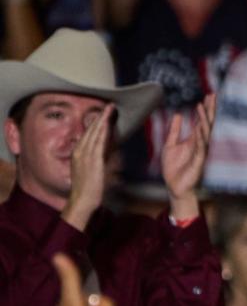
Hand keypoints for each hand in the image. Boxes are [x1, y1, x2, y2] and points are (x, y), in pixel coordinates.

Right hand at [62, 103, 114, 230]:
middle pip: (90, 130)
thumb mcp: (92, 168)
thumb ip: (99, 158)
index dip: (96, 122)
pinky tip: (107, 124)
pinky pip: (98, 143)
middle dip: (100, 117)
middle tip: (109, 105)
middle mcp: (80, 151)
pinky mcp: (92, 161)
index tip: (103, 112)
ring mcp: (85, 156)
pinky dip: (102, 132)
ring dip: (102, 120)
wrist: (82, 200)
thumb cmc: (89, 187)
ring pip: (94, 133)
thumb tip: (108, 150)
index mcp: (78, 153)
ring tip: (109, 109)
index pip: (88, 133)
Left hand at [162, 94, 214, 217]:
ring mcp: (201, 152)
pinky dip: (200, 137)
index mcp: (194, 139)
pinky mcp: (198, 162)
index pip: (202, 121)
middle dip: (210, 110)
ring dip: (204, 120)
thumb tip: (179, 114)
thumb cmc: (173, 168)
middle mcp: (200, 144)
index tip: (208, 96)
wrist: (174, 186)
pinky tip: (199, 127)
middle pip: (207, 123)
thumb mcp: (170, 145)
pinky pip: (201, 147)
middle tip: (212, 95)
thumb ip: (174, 130)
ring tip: (202, 107)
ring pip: (205, 133)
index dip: (205, 109)